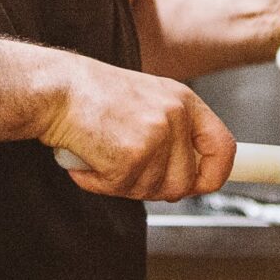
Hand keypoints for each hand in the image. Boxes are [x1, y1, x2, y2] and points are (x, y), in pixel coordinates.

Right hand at [41, 57, 235, 201]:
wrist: (57, 88)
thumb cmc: (93, 94)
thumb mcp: (147, 100)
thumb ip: (172, 131)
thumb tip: (189, 173)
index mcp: (184, 101)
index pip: (223, 147)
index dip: (214, 175)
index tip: (200, 184)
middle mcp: (175, 117)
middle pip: (183, 183)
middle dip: (153, 187)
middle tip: (125, 170)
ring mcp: (155, 137)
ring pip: (150, 191)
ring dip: (121, 183)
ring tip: (102, 155)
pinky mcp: (130, 156)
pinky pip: (120, 189)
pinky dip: (99, 183)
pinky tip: (88, 160)